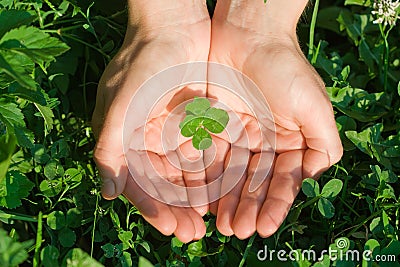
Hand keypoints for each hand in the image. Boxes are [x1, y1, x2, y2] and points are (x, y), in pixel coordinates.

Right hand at [92, 0, 210, 241]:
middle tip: (193, 234)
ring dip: (196, 196)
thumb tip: (108, 194)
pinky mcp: (195, 122)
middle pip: (163, 183)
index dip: (152, 207)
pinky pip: (203, 153)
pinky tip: (222, 191)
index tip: (170, 228)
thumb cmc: (143, 62)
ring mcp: (172, 132)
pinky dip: (211, 172)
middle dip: (177, 209)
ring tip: (209, 221)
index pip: (138, 182)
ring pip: (184, 172)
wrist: (174, 26)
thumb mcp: (121, 104)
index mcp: (124, 139)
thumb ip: (110, 148)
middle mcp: (147, 140)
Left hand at [207, 0, 342, 238]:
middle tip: (237, 231)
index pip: (283, 180)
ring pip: (232, 174)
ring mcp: (239, 136)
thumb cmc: (284, 66)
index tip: (265, 227)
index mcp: (290, 141)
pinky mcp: (215, 126)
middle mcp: (265, 142)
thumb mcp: (313, 104)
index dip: (275, 204)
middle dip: (247, 207)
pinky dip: (208, 178)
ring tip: (220, 225)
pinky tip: (203, 199)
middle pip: (255, 182)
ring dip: (227, 200)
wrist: (249, 33)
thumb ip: (323, 142)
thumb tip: (317, 176)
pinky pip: (211, 156)